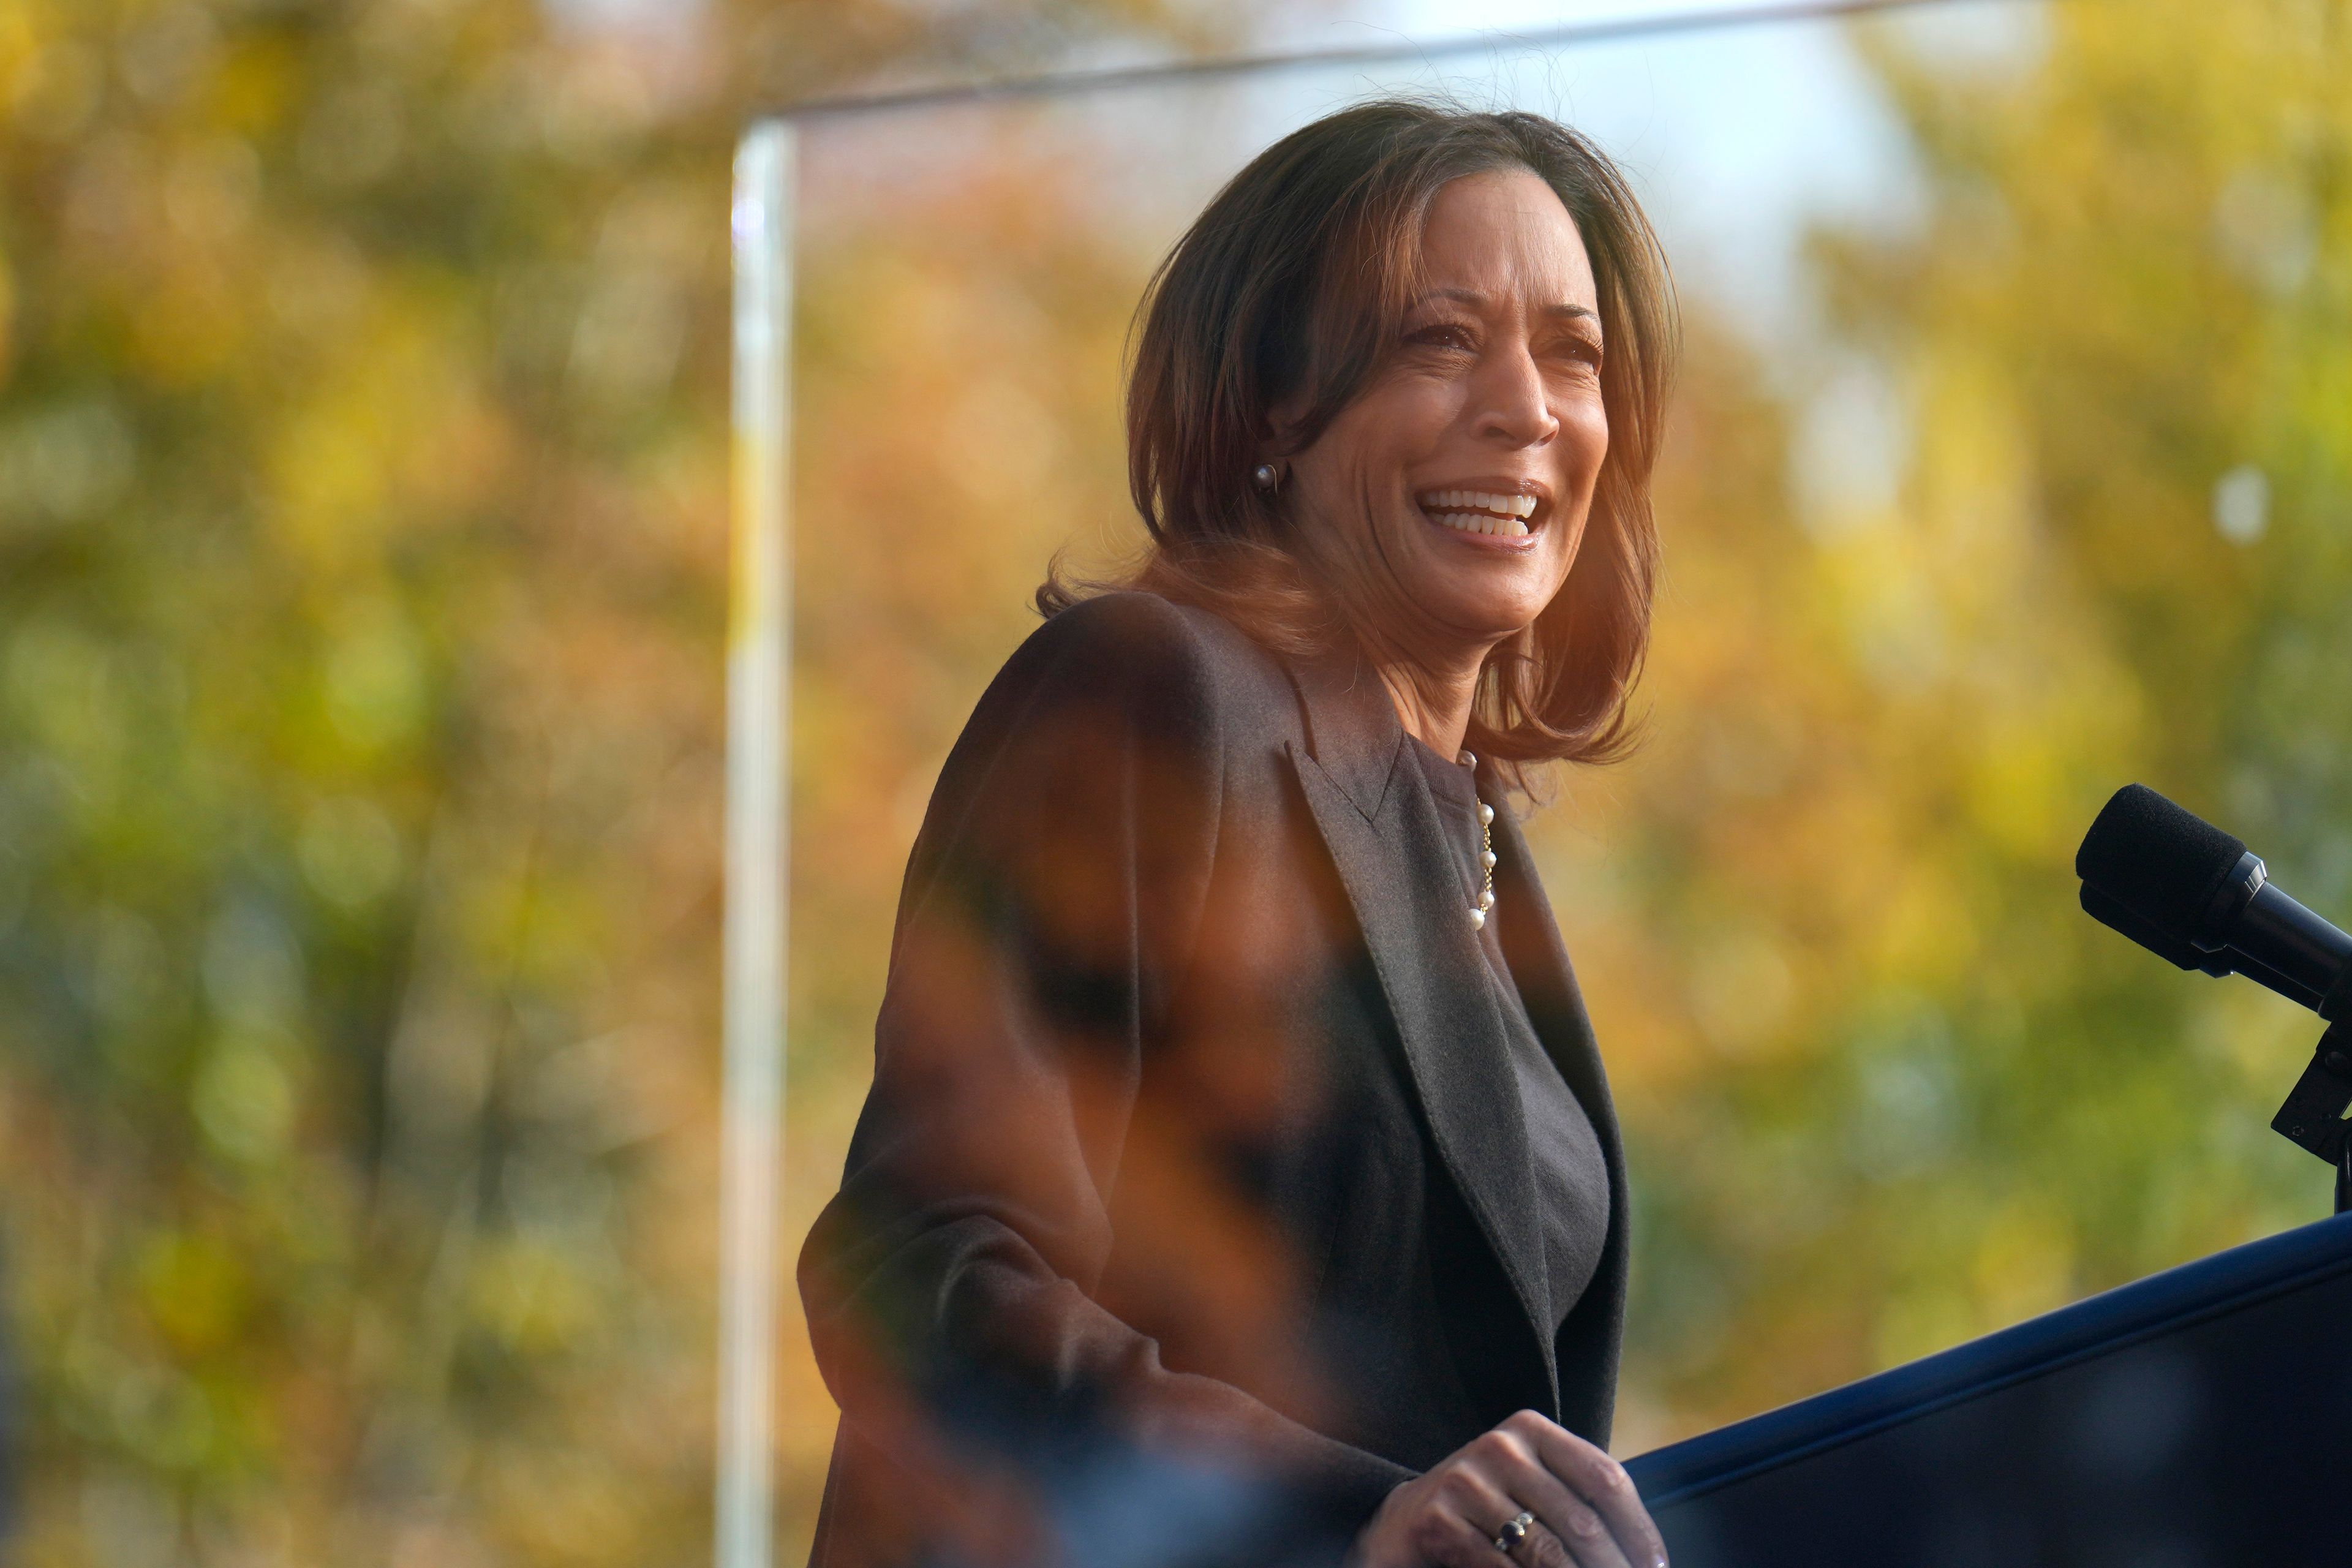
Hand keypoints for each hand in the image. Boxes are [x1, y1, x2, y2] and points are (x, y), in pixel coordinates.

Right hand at [1345, 1410, 1666, 1567]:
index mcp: (1531, 1430)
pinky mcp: (1438, 1519)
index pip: (1605, 1477)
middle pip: (1581, 1521)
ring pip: (1546, 1553)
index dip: (1639, 1530)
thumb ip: (1578, 1505)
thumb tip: (1647, 1558)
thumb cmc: (1488, 1512)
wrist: (1403, 1521)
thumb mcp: (1532, 1489)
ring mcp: (1465, 1481)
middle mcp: (1500, 1446)